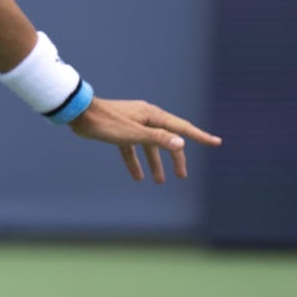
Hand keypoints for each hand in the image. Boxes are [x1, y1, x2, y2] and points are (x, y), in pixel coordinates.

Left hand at [68, 97, 221, 183]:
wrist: (79, 114)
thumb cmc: (106, 122)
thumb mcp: (133, 134)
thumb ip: (157, 139)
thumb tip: (181, 142)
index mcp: (152, 116)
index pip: (182, 128)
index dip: (200, 137)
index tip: (216, 142)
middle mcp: (146, 118)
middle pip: (167, 139)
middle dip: (175, 158)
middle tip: (182, 176)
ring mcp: (133, 124)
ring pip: (150, 146)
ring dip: (155, 163)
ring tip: (159, 181)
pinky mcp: (120, 131)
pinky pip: (133, 148)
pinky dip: (136, 162)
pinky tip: (137, 177)